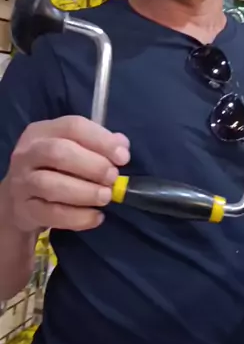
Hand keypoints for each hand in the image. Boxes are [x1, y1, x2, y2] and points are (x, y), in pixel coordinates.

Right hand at [5, 116, 129, 232]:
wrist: (20, 198)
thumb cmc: (54, 168)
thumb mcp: (72, 148)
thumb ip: (97, 144)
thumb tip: (122, 146)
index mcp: (43, 131)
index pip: (73, 126)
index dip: (102, 140)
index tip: (123, 157)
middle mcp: (28, 153)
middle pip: (59, 153)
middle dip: (93, 165)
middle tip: (113, 178)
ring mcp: (23, 182)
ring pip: (50, 185)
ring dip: (85, 192)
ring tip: (106, 197)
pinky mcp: (24, 209)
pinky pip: (51, 214)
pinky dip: (77, 217)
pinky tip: (96, 217)